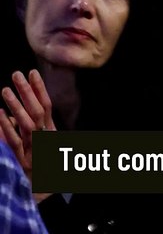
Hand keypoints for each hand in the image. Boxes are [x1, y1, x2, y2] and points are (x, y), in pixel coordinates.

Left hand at [0, 70, 53, 193]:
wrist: (47, 195)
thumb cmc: (45, 170)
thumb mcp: (41, 148)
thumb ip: (28, 132)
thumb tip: (10, 117)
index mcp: (51, 133)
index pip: (46, 106)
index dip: (39, 89)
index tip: (32, 72)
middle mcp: (45, 138)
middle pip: (37, 111)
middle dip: (27, 92)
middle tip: (16, 74)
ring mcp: (35, 149)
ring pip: (27, 123)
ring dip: (16, 106)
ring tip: (5, 90)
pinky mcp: (23, 160)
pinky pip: (14, 142)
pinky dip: (7, 127)